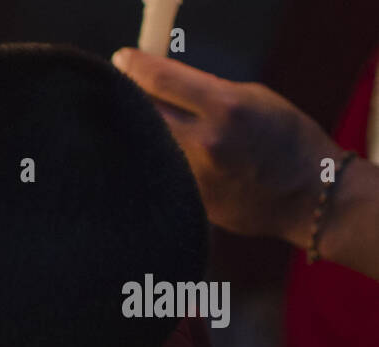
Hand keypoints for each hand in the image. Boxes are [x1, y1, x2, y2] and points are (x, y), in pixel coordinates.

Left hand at [112, 47, 338, 248]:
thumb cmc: (285, 139)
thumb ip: (206, 91)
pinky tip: (164, 157)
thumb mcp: (252, 99)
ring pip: (147, 146)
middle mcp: (205, 143)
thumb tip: (163, 84)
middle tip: (130, 92)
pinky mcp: (188, 202)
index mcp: (226, 107)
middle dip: (133, 99)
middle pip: (143, 113)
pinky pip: (159, 173)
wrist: (308, 195)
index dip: (135, 66)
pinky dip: (157, 160)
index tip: (122, 60)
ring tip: (153, 126)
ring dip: (144, 132)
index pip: (162, 80)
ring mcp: (194, 177)